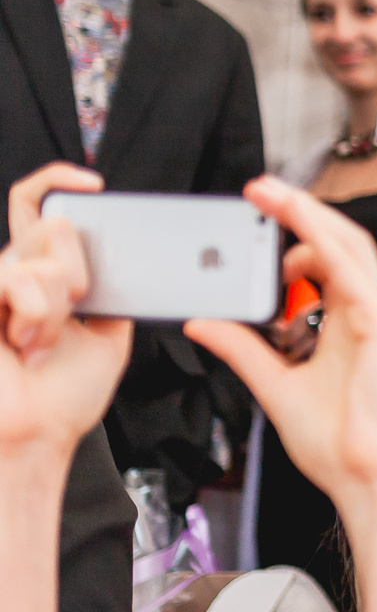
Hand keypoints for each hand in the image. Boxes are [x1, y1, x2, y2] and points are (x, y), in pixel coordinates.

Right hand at [0, 165, 129, 465]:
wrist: (37, 433)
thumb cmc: (66, 393)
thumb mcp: (108, 329)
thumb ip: (112, 285)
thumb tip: (129, 248)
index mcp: (43, 273)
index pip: (36, 204)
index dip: (57, 179)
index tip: (95, 184)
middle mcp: (12, 271)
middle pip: (58, 222)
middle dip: (80, 271)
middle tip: (72, 316)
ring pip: (45, 245)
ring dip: (59, 301)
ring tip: (42, 342)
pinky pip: (18, 275)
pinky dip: (35, 312)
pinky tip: (23, 343)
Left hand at [186, 179, 376, 506]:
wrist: (366, 476)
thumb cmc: (338, 442)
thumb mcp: (274, 385)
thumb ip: (243, 349)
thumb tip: (204, 323)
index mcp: (346, 327)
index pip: (324, 263)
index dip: (294, 236)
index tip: (257, 223)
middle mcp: (365, 315)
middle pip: (337, 244)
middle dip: (299, 212)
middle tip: (258, 191)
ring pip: (348, 245)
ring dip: (309, 214)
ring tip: (272, 194)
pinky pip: (354, 271)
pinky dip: (325, 241)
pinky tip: (300, 222)